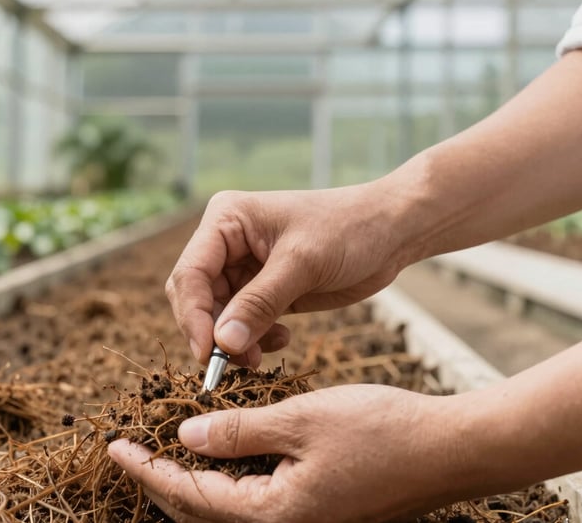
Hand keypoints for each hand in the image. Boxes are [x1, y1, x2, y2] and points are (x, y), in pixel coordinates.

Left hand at [108, 385, 474, 522]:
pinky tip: (222, 451)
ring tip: (165, 450)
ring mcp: (304, 522)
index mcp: (274, 515)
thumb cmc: (381, 430)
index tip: (114, 446)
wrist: (449, 449)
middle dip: (162, 481)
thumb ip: (239, 432)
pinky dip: (229, 477)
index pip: (189, 496)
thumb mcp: (300, 420)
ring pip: (228, 507)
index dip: (147, 469)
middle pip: (202, 511)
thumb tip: (186, 436)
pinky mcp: (318, 510)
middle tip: (131, 450)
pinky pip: (256, 499)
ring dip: (193, 480)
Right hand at [166, 187, 416, 365]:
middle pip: (197, 297)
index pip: (191, 273)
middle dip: (213, 333)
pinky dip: (253, 339)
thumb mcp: (303, 264)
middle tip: (239, 363)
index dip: (193, 316)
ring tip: (262, 355)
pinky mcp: (262, 289)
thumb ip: (259, 303)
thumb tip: (221, 344)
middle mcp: (226, 242)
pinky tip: (281, 339)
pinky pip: (241, 323)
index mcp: (226, 220)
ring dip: (235, 341)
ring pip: (217, 316)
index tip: (208, 355)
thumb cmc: (348, 230)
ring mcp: (243, 266)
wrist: (390, 231)